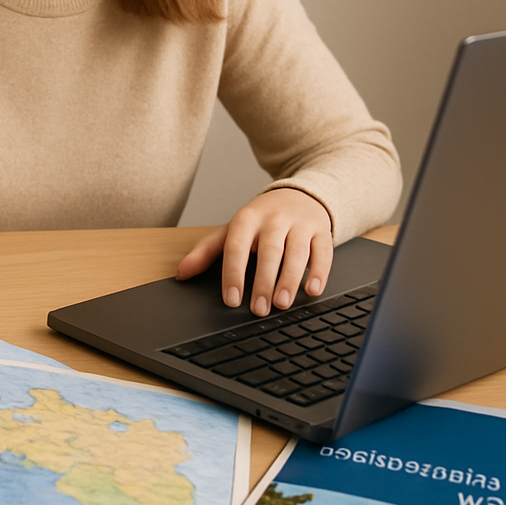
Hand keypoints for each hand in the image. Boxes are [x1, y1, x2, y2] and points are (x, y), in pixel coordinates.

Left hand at [176, 188, 332, 315]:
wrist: (298, 195)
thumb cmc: (261, 219)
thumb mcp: (232, 230)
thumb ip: (206, 251)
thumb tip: (182, 273)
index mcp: (247, 218)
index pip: (237, 246)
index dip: (233, 274)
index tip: (231, 300)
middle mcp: (274, 219)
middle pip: (269, 251)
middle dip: (263, 282)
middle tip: (259, 309)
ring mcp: (300, 223)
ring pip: (297, 252)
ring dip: (290, 280)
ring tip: (282, 303)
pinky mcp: (322, 230)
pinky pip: (323, 251)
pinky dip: (319, 272)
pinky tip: (312, 290)